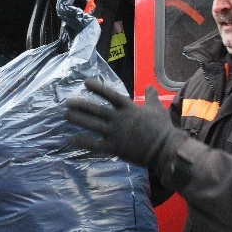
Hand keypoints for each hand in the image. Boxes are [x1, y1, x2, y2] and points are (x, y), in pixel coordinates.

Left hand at [64, 78, 184, 168]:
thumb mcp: (157, 108)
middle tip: (68, 102)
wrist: (165, 149)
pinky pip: (94, 144)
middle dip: (81, 106)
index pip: (110, 94)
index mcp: (129, 108)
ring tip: (66, 115)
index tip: (85, 82)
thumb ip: (151, 97)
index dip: (97, 88)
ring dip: (78, 119)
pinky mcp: (114, 148)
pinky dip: (82, 141)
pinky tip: (70, 139)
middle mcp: (119, 119)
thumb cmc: (162, 128)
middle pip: (96, 110)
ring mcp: (115, 133)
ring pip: (92, 125)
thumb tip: (150, 86)